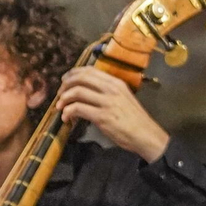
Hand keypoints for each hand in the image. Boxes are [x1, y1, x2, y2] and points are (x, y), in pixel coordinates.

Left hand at [52, 67, 169, 162]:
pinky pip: (78, 108)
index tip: (65, 80)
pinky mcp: (102, 117)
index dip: (73, 73)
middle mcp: (111, 88)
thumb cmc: (134, 119)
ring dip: (64, 99)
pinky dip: (68, 112)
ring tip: (60, 107)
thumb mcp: (123, 98)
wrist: (145, 135)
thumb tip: (88, 92)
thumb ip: (107, 92)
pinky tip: (66, 118)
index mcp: (115, 82)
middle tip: (59, 94)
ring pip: (77, 92)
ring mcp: (106, 102)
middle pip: (81, 78)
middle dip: (65, 85)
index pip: (90, 71)